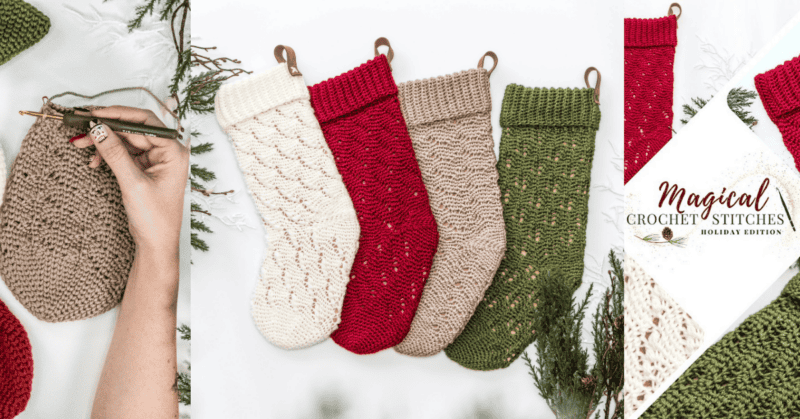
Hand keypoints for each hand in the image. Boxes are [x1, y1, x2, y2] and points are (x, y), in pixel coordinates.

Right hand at [71, 106, 188, 257]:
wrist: (157, 243)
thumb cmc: (155, 218)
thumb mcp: (132, 183)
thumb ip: (115, 154)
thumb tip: (98, 129)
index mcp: (174, 152)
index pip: (145, 122)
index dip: (118, 115)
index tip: (93, 114)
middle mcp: (168, 152)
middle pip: (134, 128)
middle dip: (107, 128)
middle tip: (81, 125)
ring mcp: (157, 160)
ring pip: (127, 140)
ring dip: (104, 141)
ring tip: (81, 144)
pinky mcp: (146, 168)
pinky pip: (125, 153)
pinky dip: (108, 154)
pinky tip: (94, 160)